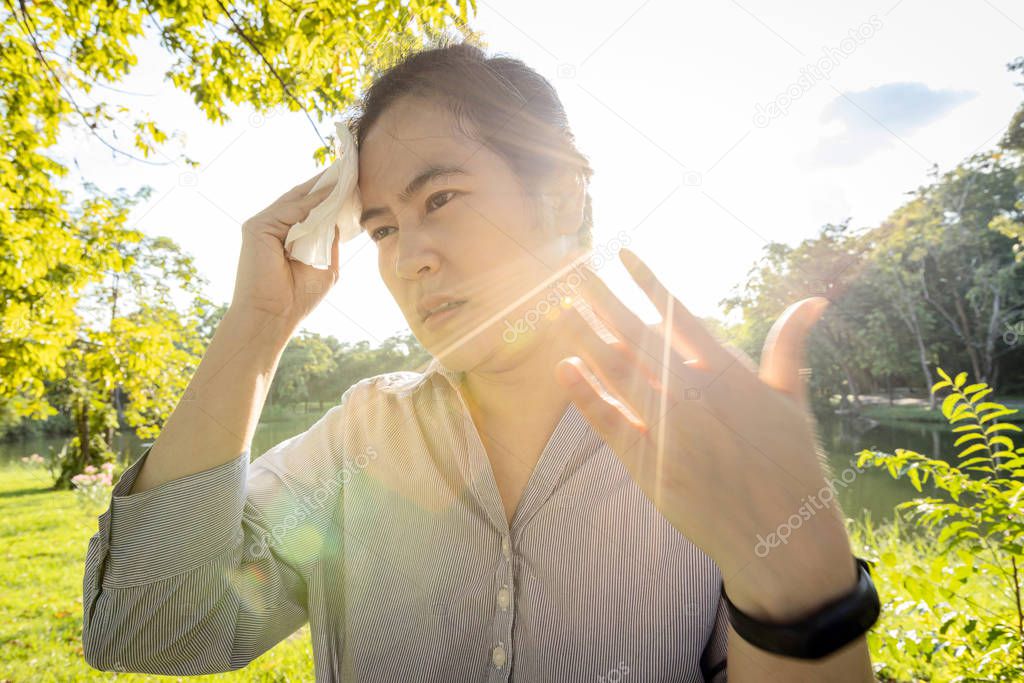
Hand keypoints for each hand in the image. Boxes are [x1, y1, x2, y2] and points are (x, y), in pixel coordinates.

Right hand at [230, 169, 339, 330]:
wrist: (272, 319)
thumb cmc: (297, 300)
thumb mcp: (325, 266)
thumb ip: (331, 242)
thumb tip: (341, 219)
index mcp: (285, 236)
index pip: (309, 209)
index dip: (330, 195)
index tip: (352, 180)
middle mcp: (271, 227)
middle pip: (302, 199)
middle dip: (326, 184)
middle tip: (350, 165)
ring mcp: (262, 225)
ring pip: (296, 201)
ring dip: (321, 187)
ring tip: (346, 173)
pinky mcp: (256, 228)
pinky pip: (289, 210)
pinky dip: (311, 202)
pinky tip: (331, 193)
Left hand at [553, 247, 856, 619]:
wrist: (780, 536)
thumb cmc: (790, 464)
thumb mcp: (792, 401)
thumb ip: (789, 347)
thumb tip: (813, 301)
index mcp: (728, 374)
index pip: (680, 316)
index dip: (648, 283)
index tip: (621, 252)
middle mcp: (694, 396)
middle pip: (637, 336)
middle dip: (601, 299)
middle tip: (571, 268)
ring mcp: (668, 429)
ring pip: (616, 372)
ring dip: (584, 336)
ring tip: (557, 305)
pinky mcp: (649, 463)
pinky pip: (608, 422)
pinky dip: (585, 394)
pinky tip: (562, 366)